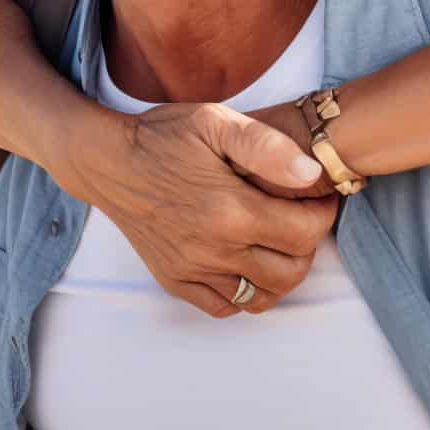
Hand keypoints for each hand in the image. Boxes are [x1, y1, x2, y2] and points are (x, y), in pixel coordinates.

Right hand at [54, 102, 337, 317]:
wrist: (107, 161)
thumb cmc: (164, 137)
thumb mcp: (216, 122)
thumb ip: (268, 147)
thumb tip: (311, 174)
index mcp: (231, 210)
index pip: (305, 233)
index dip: (322, 214)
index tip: (317, 198)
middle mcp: (214, 249)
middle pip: (291, 271)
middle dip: (307, 246)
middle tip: (299, 219)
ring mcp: (193, 270)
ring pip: (262, 297)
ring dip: (281, 273)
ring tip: (276, 242)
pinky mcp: (175, 281)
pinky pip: (225, 306)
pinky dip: (244, 292)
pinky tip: (243, 262)